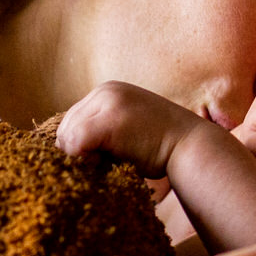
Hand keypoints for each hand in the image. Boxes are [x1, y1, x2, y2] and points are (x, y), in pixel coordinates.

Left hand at [56, 81, 221, 180]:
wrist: (191, 146)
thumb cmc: (159, 148)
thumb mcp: (125, 129)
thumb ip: (99, 130)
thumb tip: (65, 148)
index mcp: (107, 91)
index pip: (71, 121)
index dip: (78, 146)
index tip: (101, 157)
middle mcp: (105, 91)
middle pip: (65, 128)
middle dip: (77, 151)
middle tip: (104, 162)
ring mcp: (107, 102)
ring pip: (67, 136)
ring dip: (82, 157)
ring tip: (108, 162)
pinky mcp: (109, 119)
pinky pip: (74, 143)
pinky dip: (84, 160)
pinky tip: (106, 164)